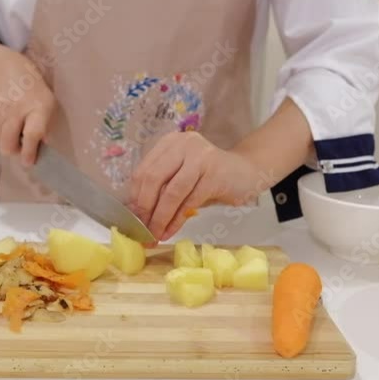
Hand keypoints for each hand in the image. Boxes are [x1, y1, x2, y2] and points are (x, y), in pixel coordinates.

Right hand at [0, 53, 56, 165]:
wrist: (5, 68)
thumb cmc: (32, 90)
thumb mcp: (47, 103)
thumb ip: (44, 126)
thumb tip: (40, 149)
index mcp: (37, 107)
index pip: (32, 133)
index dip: (29, 151)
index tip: (29, 162)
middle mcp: (16, 108)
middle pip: (8, 143)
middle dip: (14, 150)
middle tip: (21, 148)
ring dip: (5, 141)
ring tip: (14, 130)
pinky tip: (4, 122)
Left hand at [129, 132, 267, 241]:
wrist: (247, 173)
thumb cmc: (209, 178)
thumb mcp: (181, 177)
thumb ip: (160, 188)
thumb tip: (135, 213)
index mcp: (169, 143)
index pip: (143, 170)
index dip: (134, 197)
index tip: (131, 220)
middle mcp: (183, 144)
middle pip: (153, 179)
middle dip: (144, 209)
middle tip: (141, 231)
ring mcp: (200, 157)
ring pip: (171, 192)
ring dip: (159, 218)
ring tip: (154, 236)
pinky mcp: (214, 175)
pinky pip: (189, 202)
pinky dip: (176, 220)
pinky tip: (170, 232)